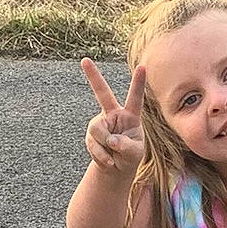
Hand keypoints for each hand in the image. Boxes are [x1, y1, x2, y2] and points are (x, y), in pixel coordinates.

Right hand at [82, 58, 147, 173]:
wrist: (116, 167)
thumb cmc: (130, 156)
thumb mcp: (134, 153)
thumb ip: (126, 146)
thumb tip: (111, 140)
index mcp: (130, 116)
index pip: (134, 98)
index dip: (138, 83)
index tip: (142, 66)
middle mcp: (113, 115)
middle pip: (102, 93)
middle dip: (93, 76)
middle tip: (84, 60)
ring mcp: (100, 123)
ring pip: (97, 129)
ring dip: (105, 145)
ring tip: (114, 156)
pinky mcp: (91, 134)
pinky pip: (93, 144)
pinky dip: (101, 156)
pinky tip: (109, 160)